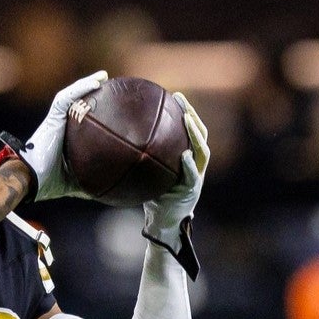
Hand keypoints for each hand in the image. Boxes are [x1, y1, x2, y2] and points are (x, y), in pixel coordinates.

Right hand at [1, 71, 107, 201]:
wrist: (31, 180)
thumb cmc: (48, 183)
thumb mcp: (77, 182)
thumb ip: (92, 181)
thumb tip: (112, 190)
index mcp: (63, 138)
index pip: (79, 119)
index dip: (92, 109)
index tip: (109, 105)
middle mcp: (58, 125)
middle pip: (76, 102)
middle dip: (90, 92)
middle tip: (108, 85)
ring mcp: (54, 120)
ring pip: (70, 95)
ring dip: (86, 84)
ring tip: (103, 77)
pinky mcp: (52, 118)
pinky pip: (66, 98)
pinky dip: (81, 88)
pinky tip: (97, 82)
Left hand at [143, 92, 208, 274]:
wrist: (161, 223)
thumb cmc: (152, 196)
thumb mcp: (147, 173)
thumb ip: (141, 157)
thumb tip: (116, 136)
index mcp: (186, 157)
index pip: (189, 129)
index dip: (185, 111)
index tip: (173, 95)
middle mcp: (195, 164)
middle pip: (200, 134)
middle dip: (192, 115)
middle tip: (180, 100)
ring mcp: (196, 177)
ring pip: (202, 151)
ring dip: (195, 134)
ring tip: (186, 120)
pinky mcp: (192, 191)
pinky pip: (192, 176)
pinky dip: (189, 166)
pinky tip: (185, 156)